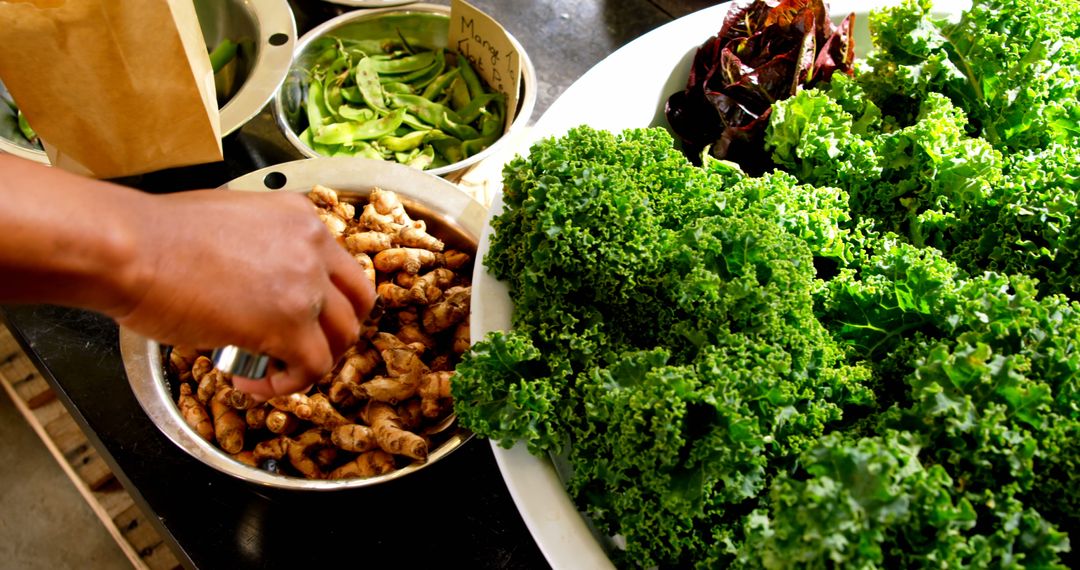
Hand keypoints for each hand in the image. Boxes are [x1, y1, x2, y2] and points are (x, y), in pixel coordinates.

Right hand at [115, 189, 375, 399]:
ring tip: (274, 369)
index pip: (341, 264)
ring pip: (341, 337)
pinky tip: (253, 382)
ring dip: (313, 360)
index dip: (329, 299)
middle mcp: (313, 247)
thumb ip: (261, 245)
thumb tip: (257, 280)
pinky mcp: (289, 325)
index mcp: (301, 218)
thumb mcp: (231, 220)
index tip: (306, 318)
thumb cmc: (157, 236)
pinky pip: (312, 368)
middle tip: (305, 347)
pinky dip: (287, 383)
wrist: (130, 249)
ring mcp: (307, 286)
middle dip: (336, 330)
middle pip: (357, 301)